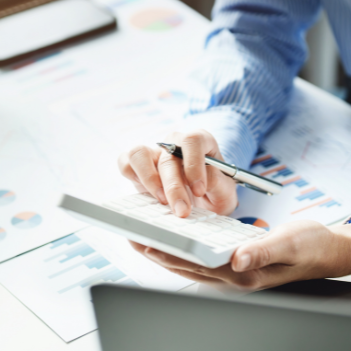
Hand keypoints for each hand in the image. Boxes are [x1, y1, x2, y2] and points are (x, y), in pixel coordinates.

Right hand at [117, 130, 237, 217]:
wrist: (203, 201)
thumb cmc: (215, 192)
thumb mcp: (225, 191)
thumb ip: (218, 183)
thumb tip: (204, 180)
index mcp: (200, 142)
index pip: (193, 140)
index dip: (194, 163)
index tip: (199, 189)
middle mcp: (174, 143)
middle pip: (168, 156)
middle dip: (174, 186)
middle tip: (182, 211)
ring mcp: (154, 152)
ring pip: (140, 153)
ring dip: (149, 179)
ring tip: (161, 201)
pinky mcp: (137, 166)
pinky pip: (125, 162)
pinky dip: (131, 176)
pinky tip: (145, 193)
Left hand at [130, 219, 350, 290]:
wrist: (331, 251)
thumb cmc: (312, 245)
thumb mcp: (290, 242)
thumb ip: (263, 250)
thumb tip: (237, 258)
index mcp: (244, 273)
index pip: (195, 264)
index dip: (167, 253)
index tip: (143, 241)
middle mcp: (236, 276)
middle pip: (187, 266)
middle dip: (158, 252)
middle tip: (131, 236)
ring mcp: (237, 272)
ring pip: (193, 263)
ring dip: (169, 251)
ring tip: (144, 237)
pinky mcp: (239, 263)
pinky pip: (205, 257)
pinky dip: (186, 248)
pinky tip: (176, 237)